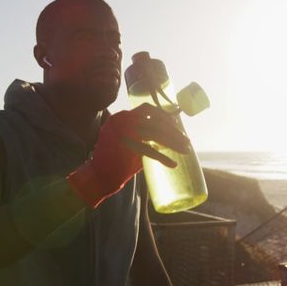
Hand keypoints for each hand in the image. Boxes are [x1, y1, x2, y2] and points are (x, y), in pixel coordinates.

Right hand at [67, 103, 189, 207]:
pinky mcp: (125, 148)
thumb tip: (171, 134)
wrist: (99, 176)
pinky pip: (149, 151)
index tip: (177, 126)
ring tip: (185, 151)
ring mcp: (122, 133)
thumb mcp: (130, 141)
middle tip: (187, 142)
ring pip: (154, 134)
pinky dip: (162, 158)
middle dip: (174, 132)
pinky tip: (173, 164)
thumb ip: (147, 135)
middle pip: (154, 122)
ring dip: (173, 143)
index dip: (165, 116)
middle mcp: (122, 121)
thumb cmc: (117, 159)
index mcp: (122, 117)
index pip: (148, 109)